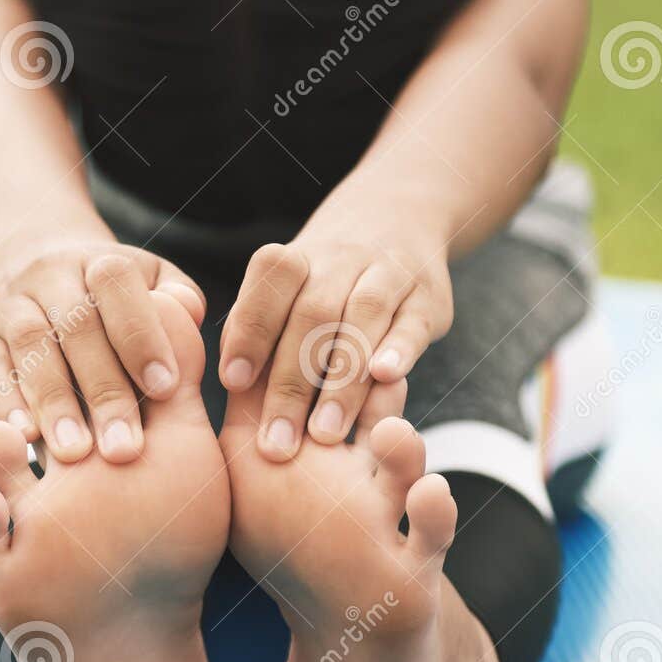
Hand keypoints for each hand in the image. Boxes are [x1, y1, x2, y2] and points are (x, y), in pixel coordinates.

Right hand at [0, 235, 206, 462]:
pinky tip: (25, 437)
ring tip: (76, 453)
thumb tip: (187, 318)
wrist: (33, 272)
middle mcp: (48, 276)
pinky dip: (7, 403)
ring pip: (30, 348)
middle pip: (75, 328)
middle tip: (124, 448)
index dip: (142, 335)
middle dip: (102, 389)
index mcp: (98, 261)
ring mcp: (8, 306)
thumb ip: (177, 304)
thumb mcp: (151, 286)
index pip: (116, 285)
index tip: (167, 389)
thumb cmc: (113, 300)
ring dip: (54, 403)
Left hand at [218, 211, 452, 460]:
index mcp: (296, 261)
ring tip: (325, 434)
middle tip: (277, 443)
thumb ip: (258, 328)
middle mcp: (340, 260)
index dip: (251, 331)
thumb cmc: (324, 284)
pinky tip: (385, 378)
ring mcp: (388, 273)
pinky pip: (413, 322)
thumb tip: (233, 381)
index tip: (234, 383)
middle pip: (312, 316)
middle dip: (291, 383)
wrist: (398, 218)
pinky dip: (399, 349)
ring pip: (362, 319)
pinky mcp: (428, 297)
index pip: (268, 285)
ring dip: (342, 380)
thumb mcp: (289, 291)